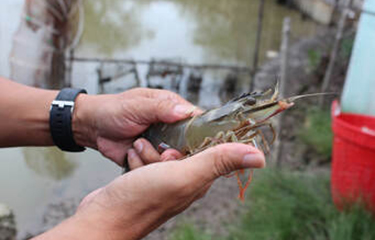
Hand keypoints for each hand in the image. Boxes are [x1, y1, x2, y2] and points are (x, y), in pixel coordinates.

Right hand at [36, 143, 264, 239]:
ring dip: (149, 149)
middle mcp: (185, 182)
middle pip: (183, 149)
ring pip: (162, 152)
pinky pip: (147, 160)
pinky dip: (139, 157)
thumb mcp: (185, 174)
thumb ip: (219, 162)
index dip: (195, 139)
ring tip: (139, 155)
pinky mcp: (147, 181)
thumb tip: (259, 157)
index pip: (210, 149)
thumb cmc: (142, 198)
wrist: (104, 216)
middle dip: (165, 145)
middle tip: (154, 151)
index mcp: (200, 180)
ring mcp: (165, 182)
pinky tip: (132, 160)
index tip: (177, 141)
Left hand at [72, 88, 196, 164]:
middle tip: (164, 153)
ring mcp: (160, 143)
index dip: (199, 133)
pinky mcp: (150, 157)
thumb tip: (185, 111)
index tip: (193, 144)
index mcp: (170, 108)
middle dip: (177, 152)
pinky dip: (147, 165)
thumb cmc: (111, 110)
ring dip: (157, 158)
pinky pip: (157, 168)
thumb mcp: (136, 106)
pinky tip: (134, 155)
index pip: (195, 120)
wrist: (90, 128)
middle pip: (188, 144)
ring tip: (139, 147)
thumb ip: (161, 109)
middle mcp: (169, 126)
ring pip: (173, 159)